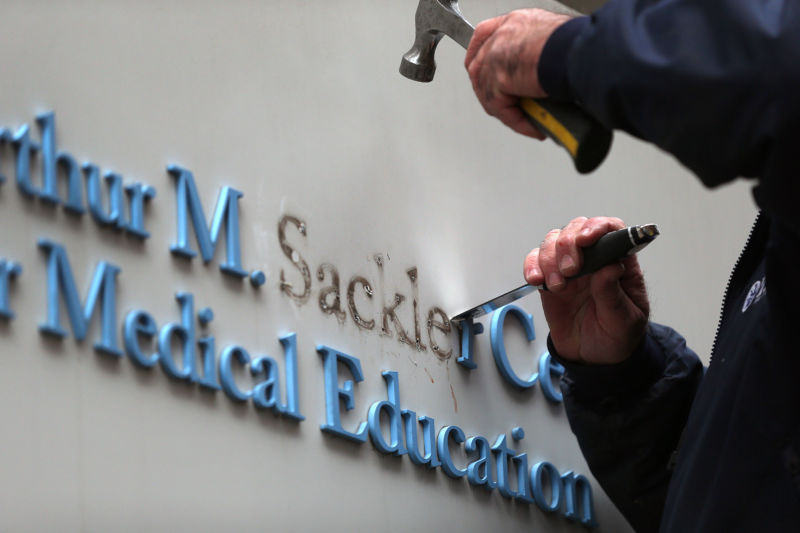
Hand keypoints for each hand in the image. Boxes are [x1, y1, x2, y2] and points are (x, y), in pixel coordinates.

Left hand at [465, 9, 570, 137]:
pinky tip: (535, 127)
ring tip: (527, 121)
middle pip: (479, 67)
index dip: (482, 58)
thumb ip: (540, 54)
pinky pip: (501, 108)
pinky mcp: (499, 78)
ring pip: (488, 91)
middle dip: (491, 92)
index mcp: (516, 22)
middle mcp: (503, 35)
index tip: (486, 74)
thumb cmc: (580, 46)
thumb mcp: (555, 42)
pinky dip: (518, 122)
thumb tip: (543, 74)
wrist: (582, 52)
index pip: (485, 36)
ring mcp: (497, 56)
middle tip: (509, 109)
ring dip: (506, 111)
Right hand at [524, 217, 649, 364]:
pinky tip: (537, 280)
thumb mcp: (624, 320)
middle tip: (571, 270)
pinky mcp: (549, 279)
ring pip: (553, 241)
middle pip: (577, 229)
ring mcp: (570, 267)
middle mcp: (594, 259)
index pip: (611, 229)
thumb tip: (610, 267)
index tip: (586, 240)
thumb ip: (613, 294)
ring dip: (550, 258)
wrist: (595, 359)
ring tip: (558, 285)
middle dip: (568, 244)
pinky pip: (535, 262)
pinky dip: (532, 266)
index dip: (598, 227)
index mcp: (619, 262)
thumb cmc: (617, 336)